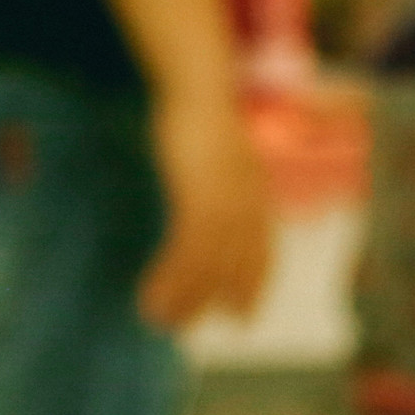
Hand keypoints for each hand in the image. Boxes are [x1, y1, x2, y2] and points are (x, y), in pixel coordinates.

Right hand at [137, 88, 273, 328]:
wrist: (200, 88)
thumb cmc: (204, 115)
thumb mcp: (220, 151)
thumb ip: (220, 177)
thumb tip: (209, 196)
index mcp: (254, 192)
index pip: (260, 249)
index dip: (254, 283)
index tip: (246, 313)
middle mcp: (247, 204)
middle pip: (235, 263)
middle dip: (220, 298)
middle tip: (202, 326)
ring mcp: (225, 203)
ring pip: (209, 265)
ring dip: (185, 298)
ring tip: (162, 321)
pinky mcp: (199, 199)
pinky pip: (187, 251)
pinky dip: (172, 279)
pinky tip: (153, 296)